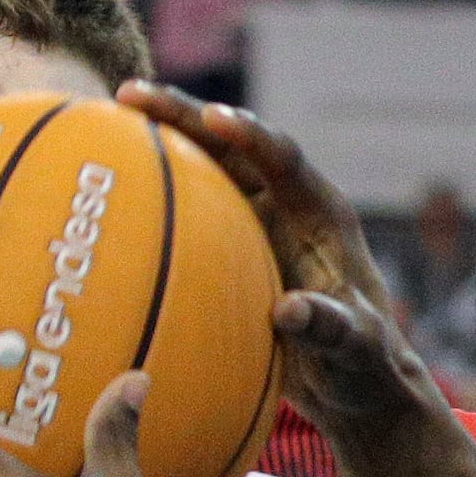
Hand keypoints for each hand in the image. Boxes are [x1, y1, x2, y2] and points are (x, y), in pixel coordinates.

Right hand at [117, 81, 444, 451]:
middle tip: (131, 95)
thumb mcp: (354, 349)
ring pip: (208, 166)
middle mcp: (288, 205)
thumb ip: (329, 328)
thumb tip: (289, 311)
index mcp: (322, 214)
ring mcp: (258, 221)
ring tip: (112, 112)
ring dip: (165, 138)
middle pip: (234, 146)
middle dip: (187, 114)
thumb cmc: (364, 363)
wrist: (354, 381)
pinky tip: (111, 180)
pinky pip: (193, 205)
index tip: (214, 119)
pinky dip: (157, 188)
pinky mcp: (234, 243)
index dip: (251, 135)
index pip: (285, 160)